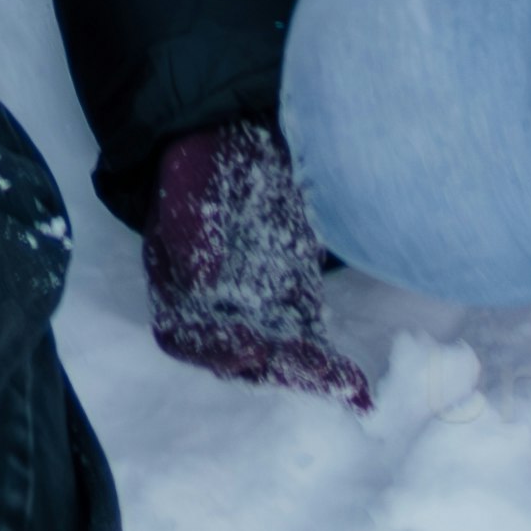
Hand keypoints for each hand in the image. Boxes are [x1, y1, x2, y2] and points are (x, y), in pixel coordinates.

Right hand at [143, 122, 369, 406]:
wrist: (233, 140)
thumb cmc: (198, 165)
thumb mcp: (186, 186)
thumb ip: (191, 231)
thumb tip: (203, 279)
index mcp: (174, 289)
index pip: (186, 337)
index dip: (217, 349)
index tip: (251, 345)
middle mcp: (211, 311)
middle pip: (241, 357)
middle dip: (280, 369)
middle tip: (318, 375)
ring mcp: (254, 310)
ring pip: (279, 357)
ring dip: (312, 377)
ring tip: (349, 390)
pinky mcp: (292, 301)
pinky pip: (309, 342)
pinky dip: (330, 366)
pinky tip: (357, 388)